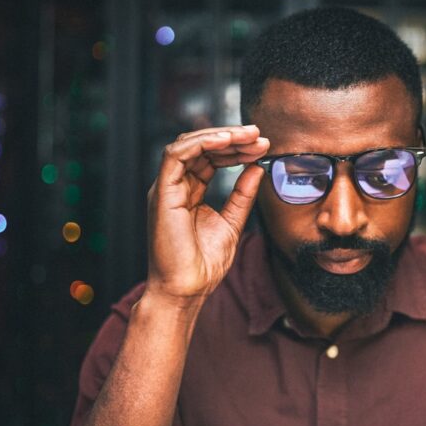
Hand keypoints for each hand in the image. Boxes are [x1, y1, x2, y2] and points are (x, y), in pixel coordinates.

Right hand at [145, 125, 268, 302]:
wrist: (187, 290)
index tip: (263, 146)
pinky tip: (226, 141)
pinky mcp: (162, 193)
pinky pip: (176, 155)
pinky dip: (201, 143)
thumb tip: (257, 168)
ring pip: (189, 145)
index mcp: (189, 192)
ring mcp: (167, 188)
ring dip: (220, 136)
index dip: (236, 148)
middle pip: (201, 147)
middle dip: (232, 138)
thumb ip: (242, 194)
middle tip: (259, 136)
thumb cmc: (204, 264)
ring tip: (248, 135)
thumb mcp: (232, 222)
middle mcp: (176, 186)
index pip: (210, 158)